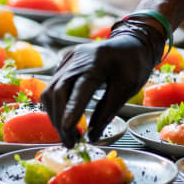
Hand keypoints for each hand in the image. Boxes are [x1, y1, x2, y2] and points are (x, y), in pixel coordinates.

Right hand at [41, 18, 165, 147]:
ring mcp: (67, 59)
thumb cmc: (134, 64)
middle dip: (60, 120)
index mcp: (97, 61)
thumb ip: (108, 111)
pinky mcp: (64, 63)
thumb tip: (92, 136)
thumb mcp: (127, 88)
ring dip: (55, 116)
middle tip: (71, 142)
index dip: (71, 111)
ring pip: (50, 91)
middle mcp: (77, 58)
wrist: (131, 41)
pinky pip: (52, 87)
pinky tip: (66, 119)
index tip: (68, 131)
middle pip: (57, 92)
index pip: (79, 89)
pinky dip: (56, 107)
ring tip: (69, 134)